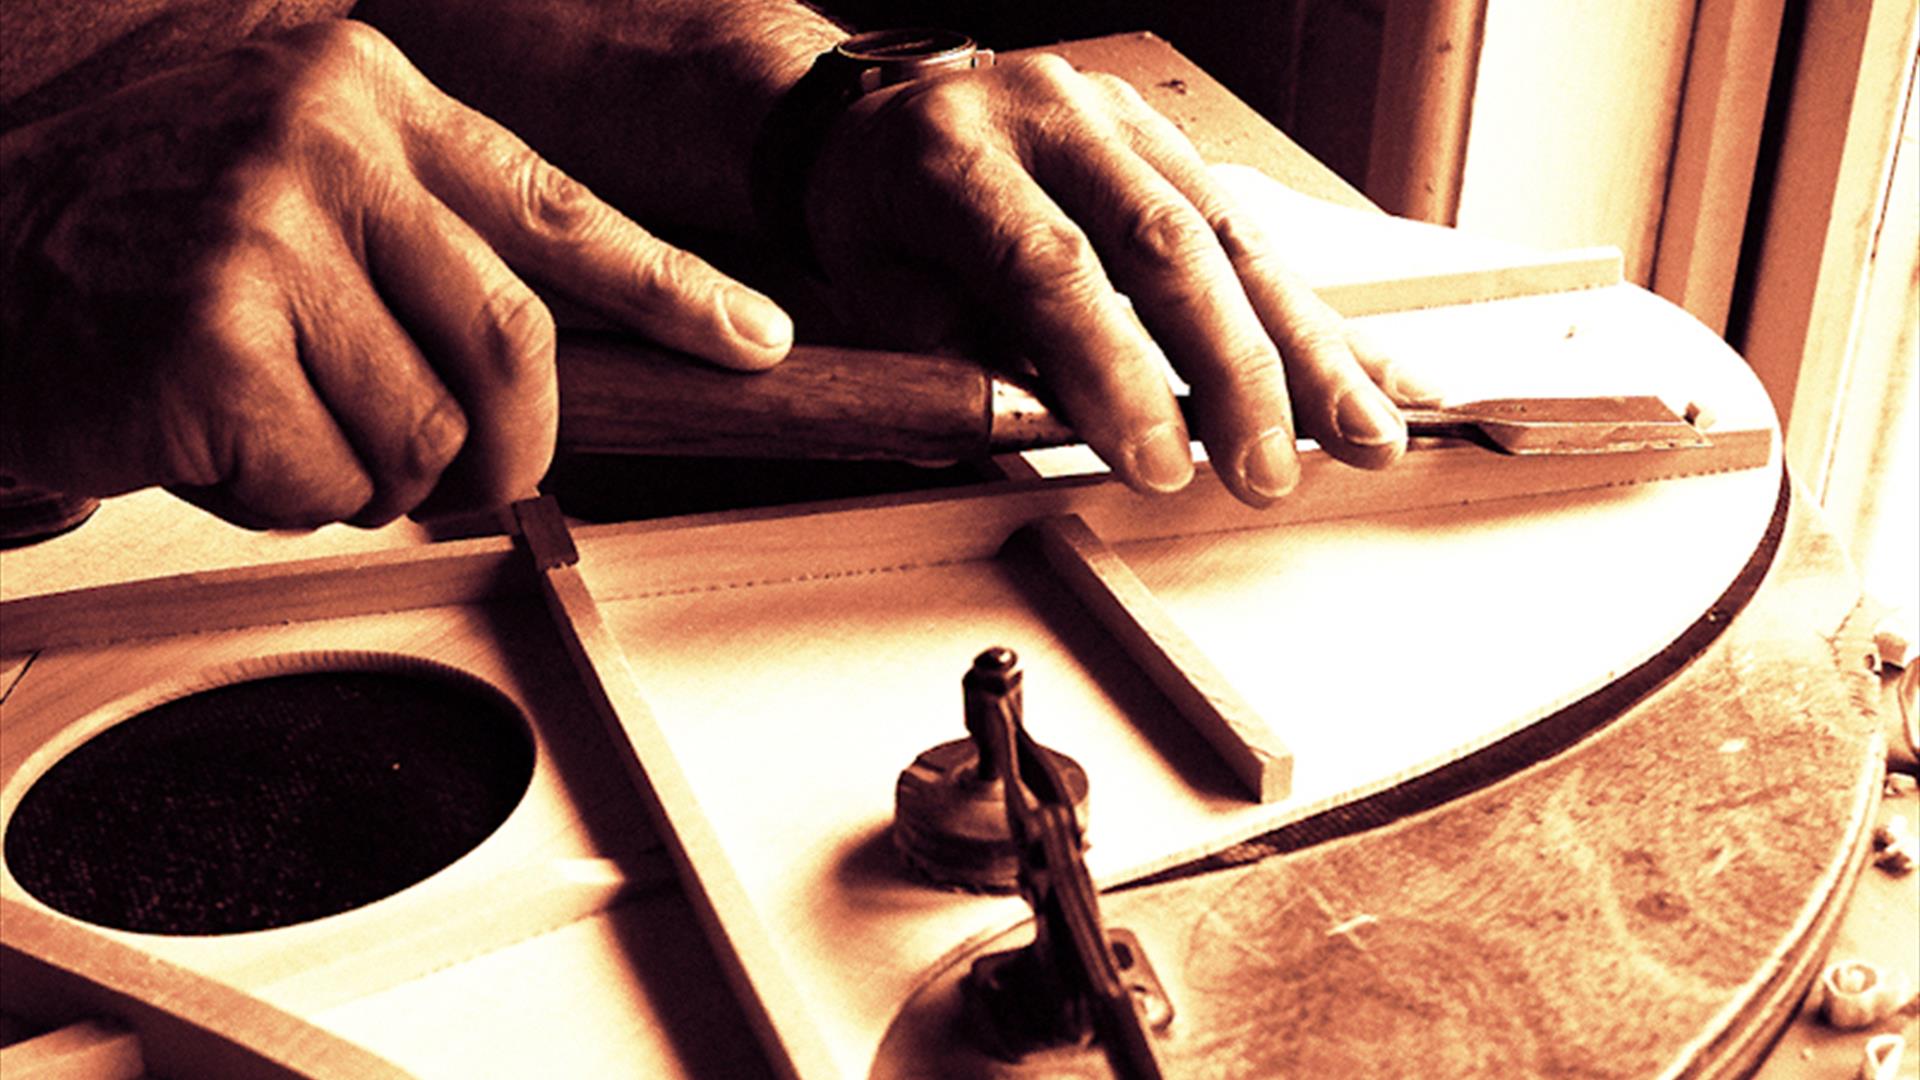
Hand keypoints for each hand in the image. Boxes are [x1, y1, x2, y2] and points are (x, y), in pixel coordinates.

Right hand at [0, 19, 792, 527]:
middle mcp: (325, 147)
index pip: (562, 210)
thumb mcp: (293, 168)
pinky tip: (216, 440)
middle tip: (477, 478)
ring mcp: (262, 236)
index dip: (672, 291)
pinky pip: (321, 481)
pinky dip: (285, 497)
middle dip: (514, 445)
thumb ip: (420, 237)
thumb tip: (547, 362)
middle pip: (515, 346)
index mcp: (369, 95)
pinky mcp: (205, 338)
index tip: (754, 341)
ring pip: (419, 434)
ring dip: (368, 471)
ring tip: (277, 420)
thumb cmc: (139, 221)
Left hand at [803, 55, 1406, 505]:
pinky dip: (1310, 316)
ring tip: (1361, 437)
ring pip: (1231, 234)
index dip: (1111, 368)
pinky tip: (1374, 375)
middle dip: (1229, 370)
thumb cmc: (880, 228)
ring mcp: (1120, 118)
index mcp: (953, 153)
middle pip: (1163, 241)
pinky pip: (1254, 231)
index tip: (1157, 465)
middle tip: (1264, 470)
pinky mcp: (1169, 142)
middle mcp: (1049, 114)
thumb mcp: (883, 303)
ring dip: (1304, 348)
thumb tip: (1069, 436)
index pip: (1048, 264)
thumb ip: (968, 365)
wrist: (880, 128)